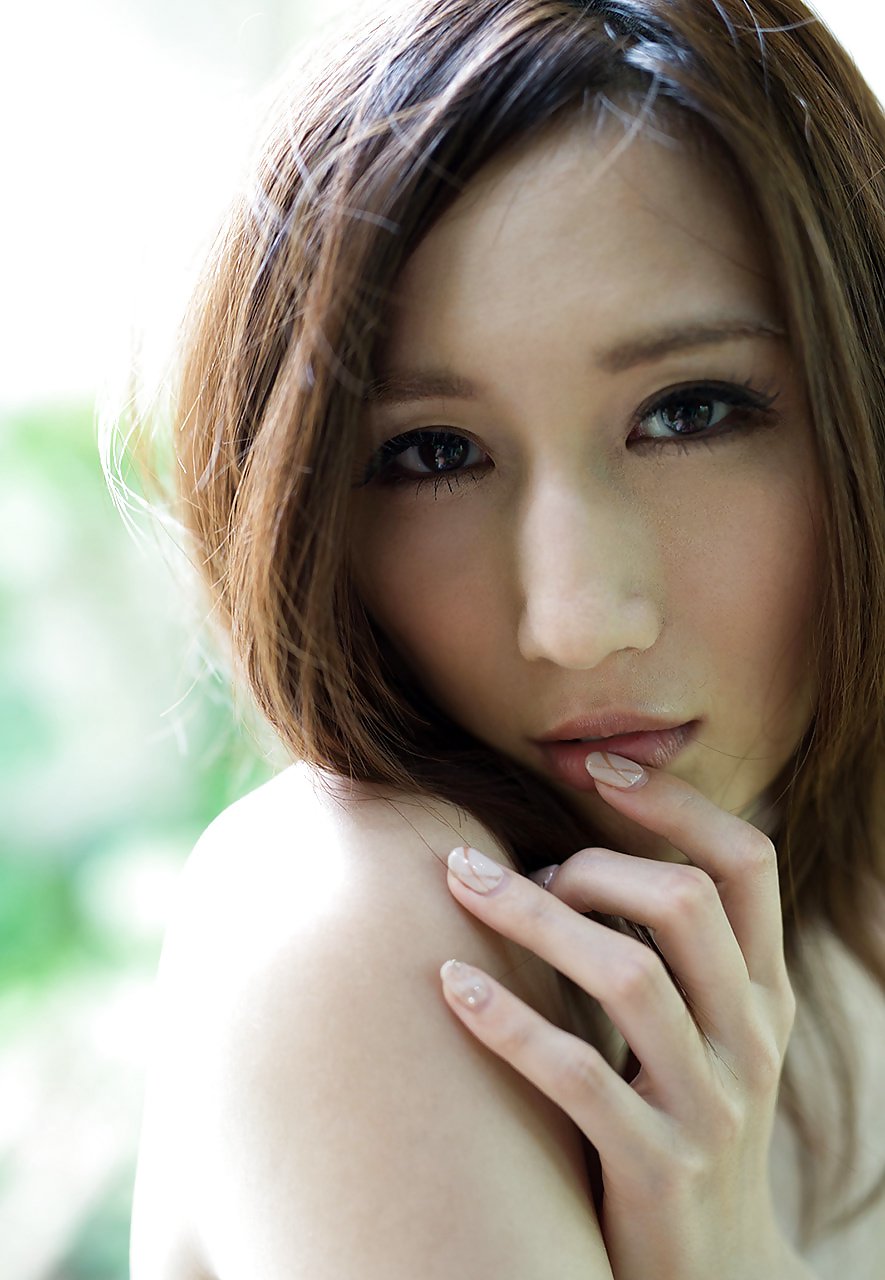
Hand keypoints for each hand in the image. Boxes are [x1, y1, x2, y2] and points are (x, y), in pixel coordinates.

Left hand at [438, 757, 805, 1279]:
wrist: (711, 1276)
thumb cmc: (678, 1122)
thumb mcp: (699, 1035)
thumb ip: (663, 954)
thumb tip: (563, 856)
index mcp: (764, 992)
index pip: (748, 863)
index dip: (675, 802)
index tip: (596, 764)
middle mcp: (751, 1036)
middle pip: (683, 902)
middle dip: (585, 863)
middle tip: (509, 871)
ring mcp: (710, 1105)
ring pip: (628, 976)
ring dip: (533, 922)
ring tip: (463, 889)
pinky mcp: (657, 1167)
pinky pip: (576, 1075)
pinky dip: (507, 1021)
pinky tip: (449, 985)